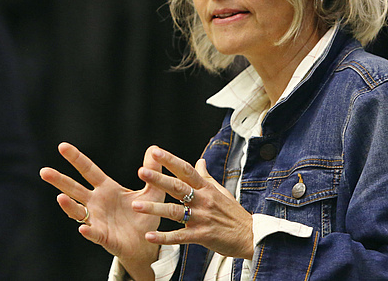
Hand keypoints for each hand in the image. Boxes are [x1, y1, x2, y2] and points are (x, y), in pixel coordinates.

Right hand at [39, 143, 165, 279]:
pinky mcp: (103, 237)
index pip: (88, 170)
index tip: (62, 146)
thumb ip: (152, 172)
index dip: (76, 158)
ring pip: (77, 211)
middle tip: (44, 171)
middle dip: (59, 180)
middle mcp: (96, 203)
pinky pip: (94, 233)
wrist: (146, 243)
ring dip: (68, 205)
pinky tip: (83, 227)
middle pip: (74, 188)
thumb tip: (155, 148)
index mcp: (106, 189)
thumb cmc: (144, 216)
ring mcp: (97, 220)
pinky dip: (88, 230)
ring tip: (60, 197)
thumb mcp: (152, 192)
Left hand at [132, 148, 253, 259]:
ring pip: (175, 212)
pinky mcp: (202, 236)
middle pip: (178, 187)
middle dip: (159, 179)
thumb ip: (206, 177)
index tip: (154, 151)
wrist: (251, 236)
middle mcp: (203, 200)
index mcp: (206, 188)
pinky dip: (164, 237)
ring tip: (136, 205)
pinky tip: (149, 236)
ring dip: (154, 209)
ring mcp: (202, 218)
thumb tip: (199, 161)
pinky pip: (180, 236)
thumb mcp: (221, 192)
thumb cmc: (234, 213)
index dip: (170, 160)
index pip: (186, 170)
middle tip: (141, 172)